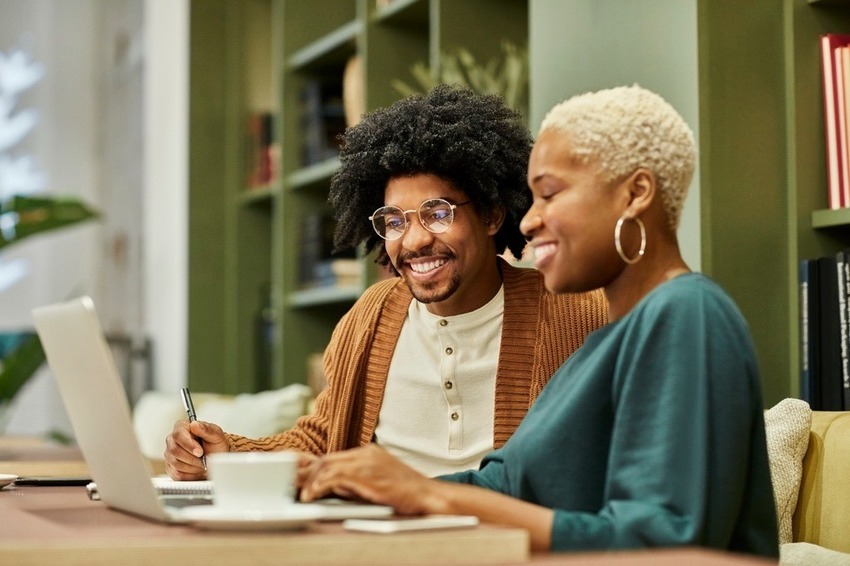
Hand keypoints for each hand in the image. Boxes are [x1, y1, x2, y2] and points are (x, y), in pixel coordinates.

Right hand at [163, 419, 228, 479]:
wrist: (216, 458)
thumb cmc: (215, 444)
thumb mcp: (216, 434)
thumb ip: (206, 429)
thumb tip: (195, 424)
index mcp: (182, 427)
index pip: (178, 435)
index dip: (189, 445)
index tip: (200, 452)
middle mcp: (172, 440)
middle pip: (175, 451)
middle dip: (192, 458)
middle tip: (204, 459)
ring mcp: (169, 454)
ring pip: (176, 464)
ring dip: (193, 466)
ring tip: (202, 463)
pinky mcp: (170, 468)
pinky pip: (177, 474)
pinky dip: (190, 474)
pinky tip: (197, 469)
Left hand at [299, 444, 439, 514]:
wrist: (428, 496)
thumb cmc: (406, 494)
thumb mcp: (378, 482)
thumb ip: (356, 481)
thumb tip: (334, 487)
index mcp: (369, 453)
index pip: (334, 457)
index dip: (314, 467)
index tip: (299, 474)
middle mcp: (366, 453)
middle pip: (327, 459)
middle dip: (307, 472)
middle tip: (291, 483)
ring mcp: (367, 461)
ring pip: (327, 466)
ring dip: (310, 481)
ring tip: (299, 494)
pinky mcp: (367, 474)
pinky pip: (335, 477)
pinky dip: (320, 486)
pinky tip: (312, 495)